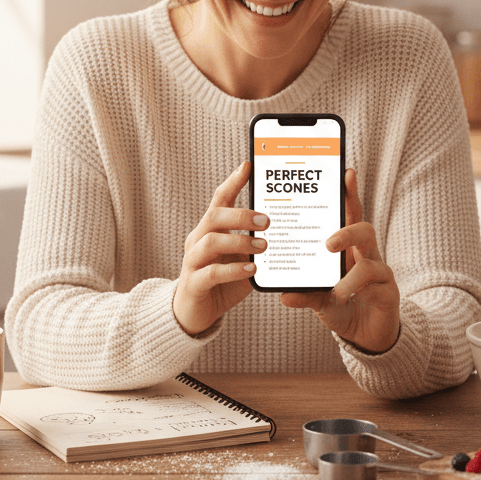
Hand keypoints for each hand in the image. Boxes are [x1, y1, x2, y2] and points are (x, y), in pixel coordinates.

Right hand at [173, 161, 267, 335]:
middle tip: (267, 221)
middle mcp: (198, 240)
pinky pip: (211, 273)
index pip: (220, 199)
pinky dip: (233, 270)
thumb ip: (255, 244)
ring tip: (263, 246)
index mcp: (210, 229)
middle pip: (214, 217)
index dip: (233, 182)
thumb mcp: (242, 258)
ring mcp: (192, 261)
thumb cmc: (222, 281)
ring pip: (210, 242)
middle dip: (241, 215)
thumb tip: (287, 231)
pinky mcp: (193, 284)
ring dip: (239, 242)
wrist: (195, 313)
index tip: (248, 166)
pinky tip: (252, 269)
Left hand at [280, 168, 399, 353]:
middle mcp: (365, 254)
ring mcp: (379, 269)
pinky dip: (352, 285)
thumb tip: (282, 295)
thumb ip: (304, 294)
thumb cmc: (344, 309)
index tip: (345, 171)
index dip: (348, 194)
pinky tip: (339, 295)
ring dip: (347, 248)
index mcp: (347, 250)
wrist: (368, 337)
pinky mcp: (387, 287)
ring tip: (329, 257)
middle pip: (363, 225)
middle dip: (348, 221)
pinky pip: (373, 276)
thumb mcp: (319, 302)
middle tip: (328, 240)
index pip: (348, 216)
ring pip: (370, 246)